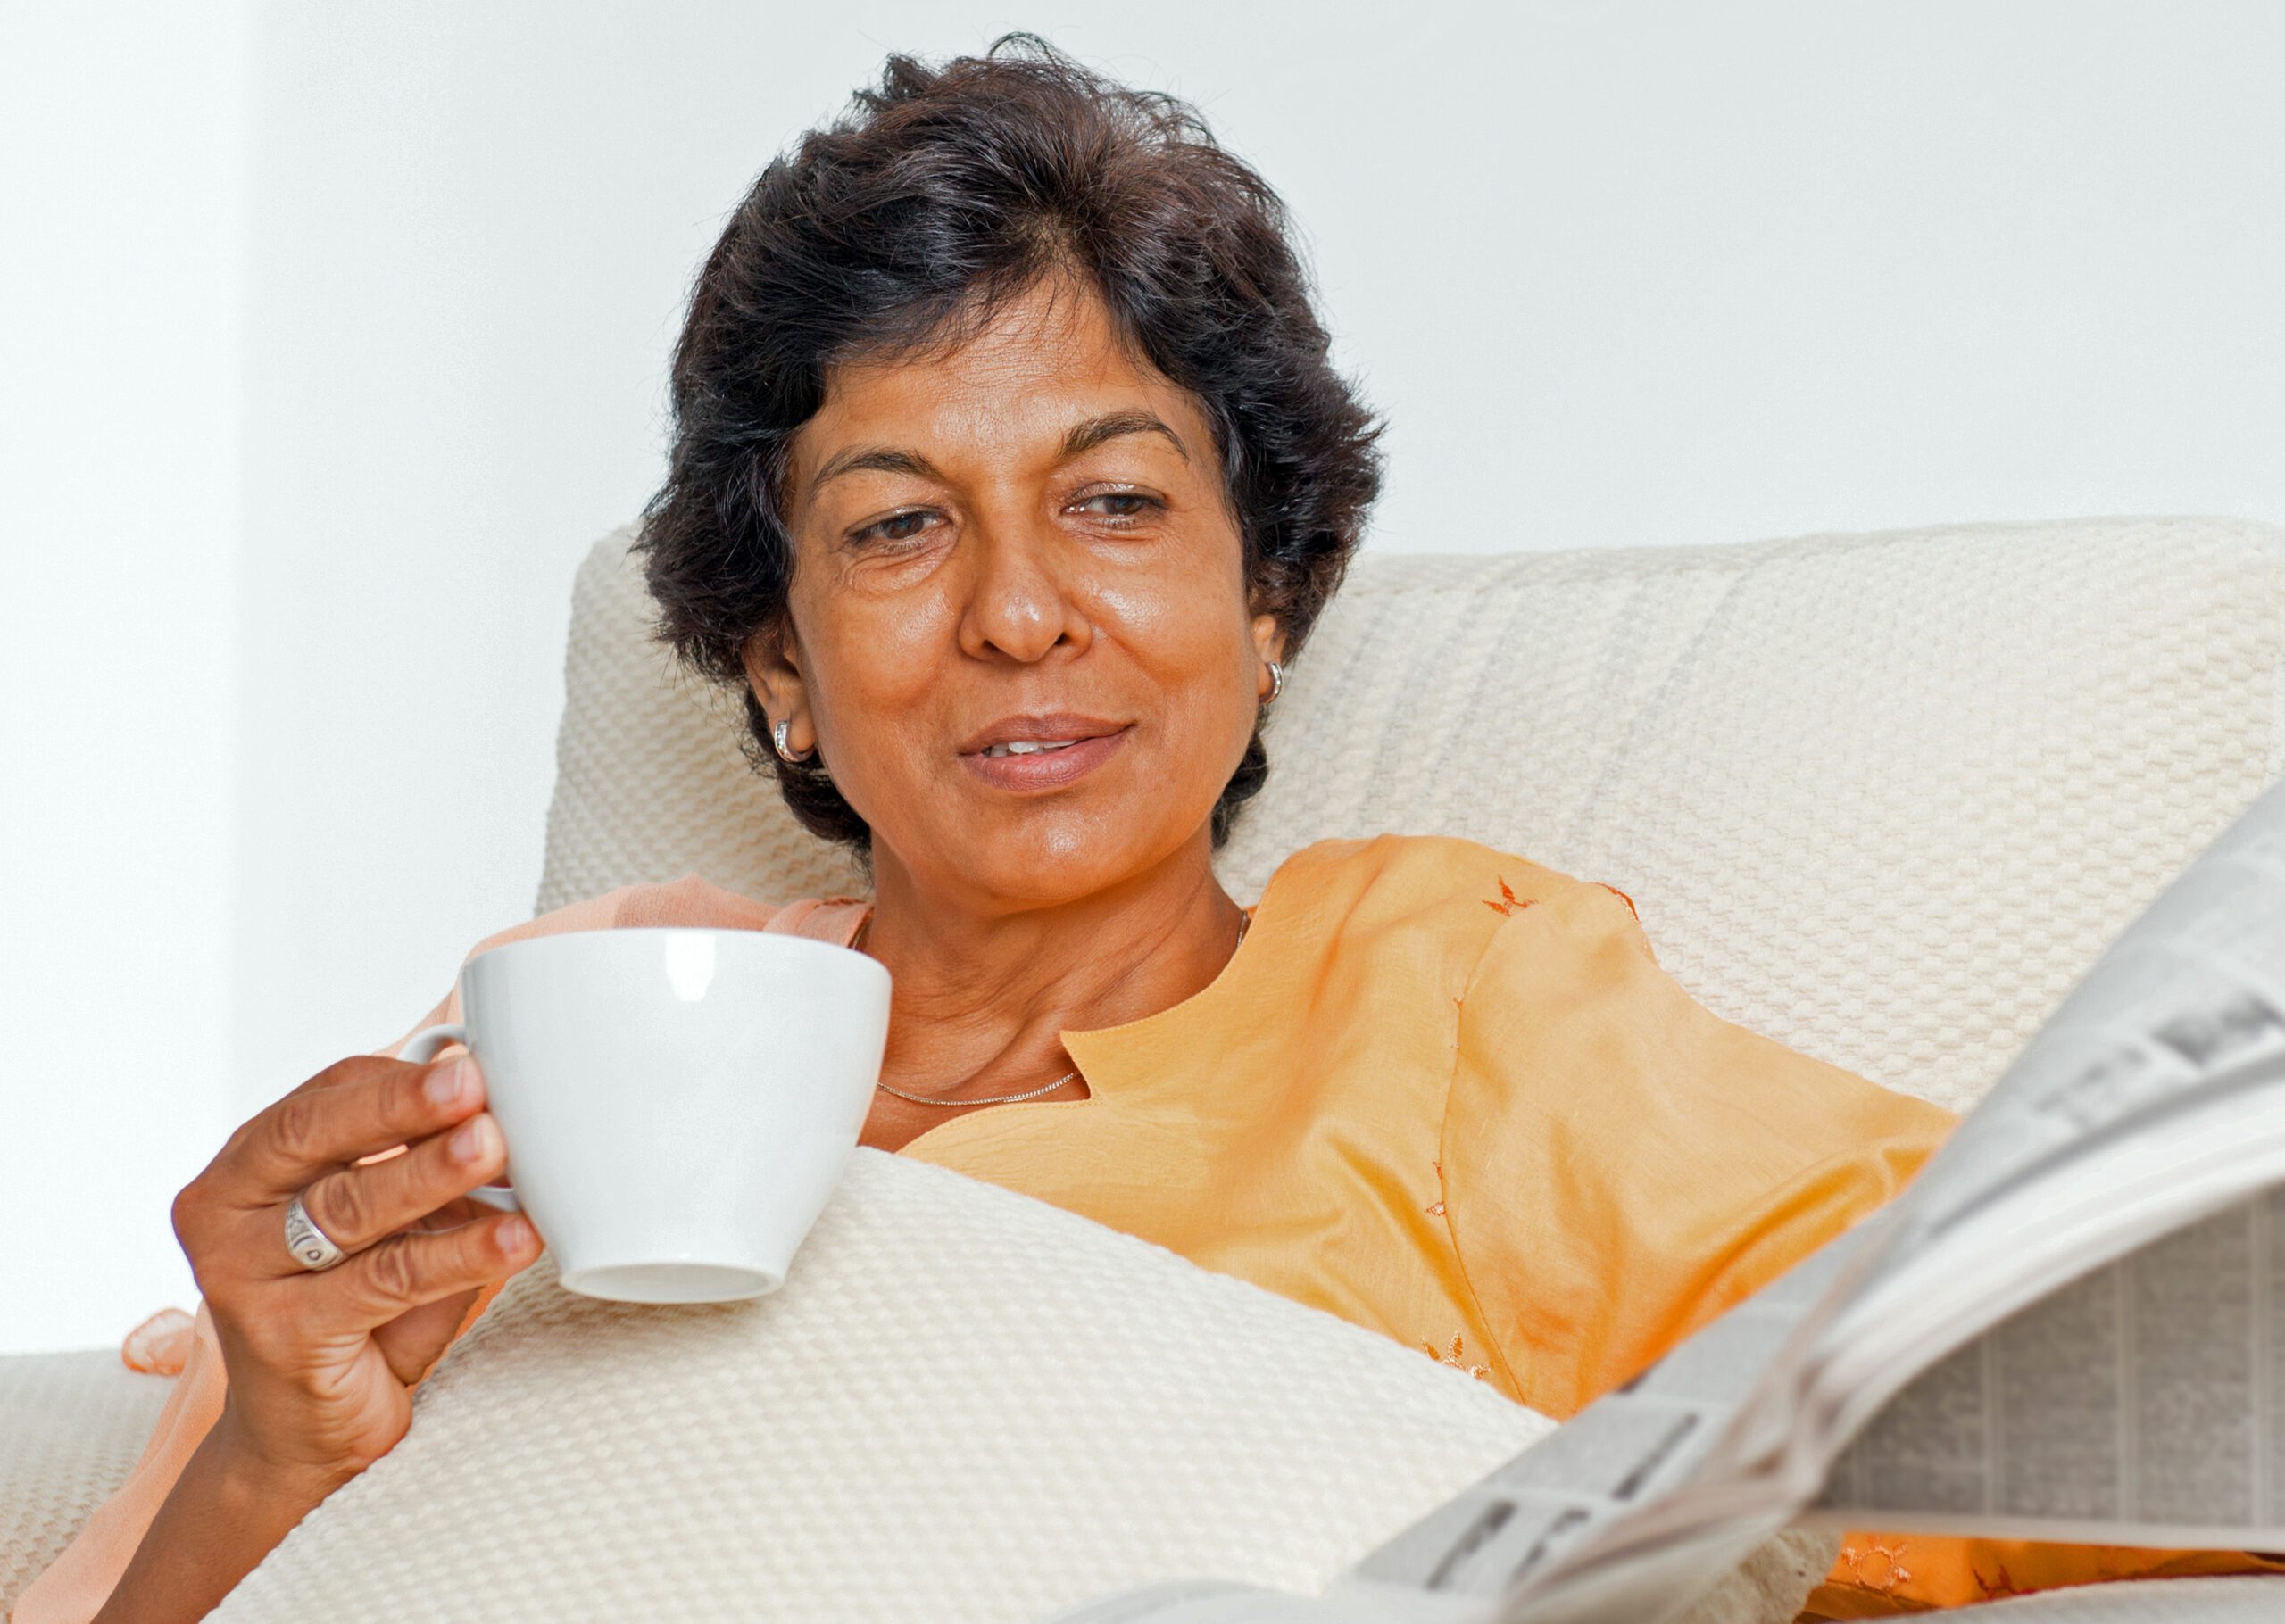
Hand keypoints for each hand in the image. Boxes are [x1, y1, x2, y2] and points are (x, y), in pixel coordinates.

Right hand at [170, 1050, 543, 1486]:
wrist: (309, 1437)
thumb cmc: (357, 1311)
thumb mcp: (387, 1227)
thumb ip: (422, 1168)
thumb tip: (506, 1111)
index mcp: (244, 1169)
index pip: (319, 1097)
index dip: (395, 1078)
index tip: (470, 1062)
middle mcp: (224, 1215)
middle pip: (316, 1138)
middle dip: (402, 1106)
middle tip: (473, 1085)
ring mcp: (241, 1278)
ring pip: (350, 1207)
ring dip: (432, 1173)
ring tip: (495, 1147)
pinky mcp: (283, 1335)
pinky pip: (385, 1280)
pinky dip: (458, 1253)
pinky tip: (512, 1238)